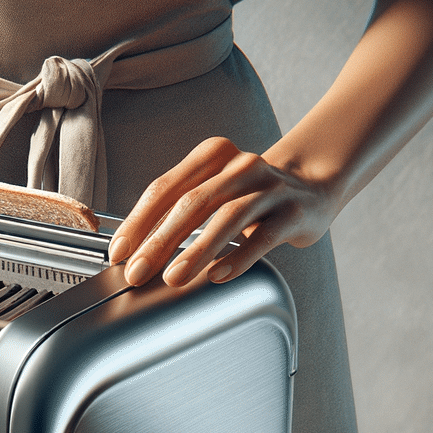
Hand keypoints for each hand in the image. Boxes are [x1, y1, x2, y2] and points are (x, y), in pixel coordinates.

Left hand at [107, 137, 340, 287]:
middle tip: (137, 272)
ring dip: (196, 250)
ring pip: (227, 217)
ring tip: (174, 277)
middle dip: (159, 240)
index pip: (165, 188)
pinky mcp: (292, 212)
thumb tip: (135, 251)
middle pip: (192, 203)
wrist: (312, 187)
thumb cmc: (251, 194)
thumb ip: (179, 211)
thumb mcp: (214, 190)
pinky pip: (263, 236)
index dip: (138, 221)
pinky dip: (238, 256)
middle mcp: (240, 166)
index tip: (120, 251)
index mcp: (212, 155)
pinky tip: (218, 275)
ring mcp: (269, 188)